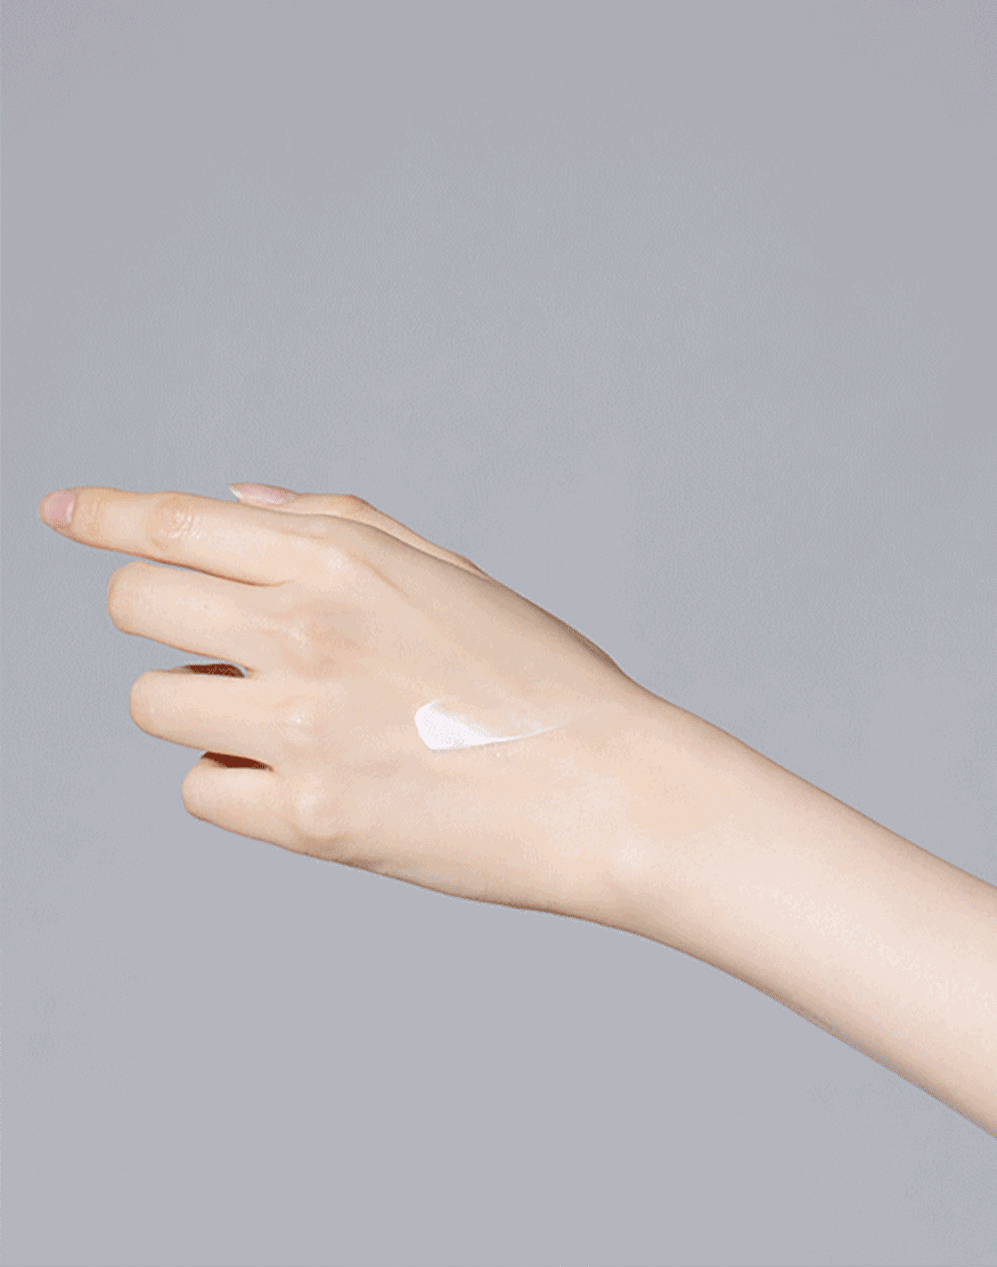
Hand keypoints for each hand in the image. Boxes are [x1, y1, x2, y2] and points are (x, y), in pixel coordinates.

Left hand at [38, 483, 653, 915]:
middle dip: (161, 615)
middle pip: (135, 604)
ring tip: (288, 719)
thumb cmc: (542, 676)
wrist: (610, 785)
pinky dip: (237, 780)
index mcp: (341, 561)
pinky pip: (203, 788)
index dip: (104, 512)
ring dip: (203, 705)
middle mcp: (303, 631)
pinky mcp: (308, 817)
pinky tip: (306, 776)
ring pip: (154, 702)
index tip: (64, 512)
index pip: (175, 521)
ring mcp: (300, 727)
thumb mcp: (450, 573)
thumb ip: (339, 523)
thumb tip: (237, 499)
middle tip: (222, 644)